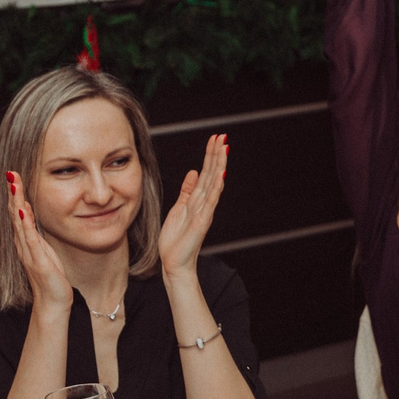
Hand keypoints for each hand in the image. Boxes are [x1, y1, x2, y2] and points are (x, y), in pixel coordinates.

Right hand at [5, 172, 73, 316]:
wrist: (52, 303)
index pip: (18, 213)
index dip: (16, 195)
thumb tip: (32, 217)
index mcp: (26, 241)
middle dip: (14, 193)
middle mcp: (23, 245)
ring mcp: (28, 252)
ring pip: (20, 223)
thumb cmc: (51, 278)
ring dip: (17, 203)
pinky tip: (24, 211)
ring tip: (14, 185)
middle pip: (15, 214)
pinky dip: (26, 225)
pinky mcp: (37, 261)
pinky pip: (30, 240)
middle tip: (11, 173)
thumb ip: (37, 235)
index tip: (15, 176)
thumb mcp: (45, 251)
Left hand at [157, 134, 228, 277]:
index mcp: (198, 199)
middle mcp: (204, 203)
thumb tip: (194, 172)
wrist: (174, 263)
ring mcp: (205, 211)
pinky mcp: (202, 221)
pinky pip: (210, 200)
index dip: (210, 156)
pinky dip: (215, 186)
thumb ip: (187, 191)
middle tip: (222, 136)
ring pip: (213, 183)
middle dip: (216, 154)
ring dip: (218, 165)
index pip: (206, 172)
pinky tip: (219, 173)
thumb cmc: (175, 240)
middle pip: (212, 173)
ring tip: (223, 147)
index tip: (214, 139)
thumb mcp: (178, 209)